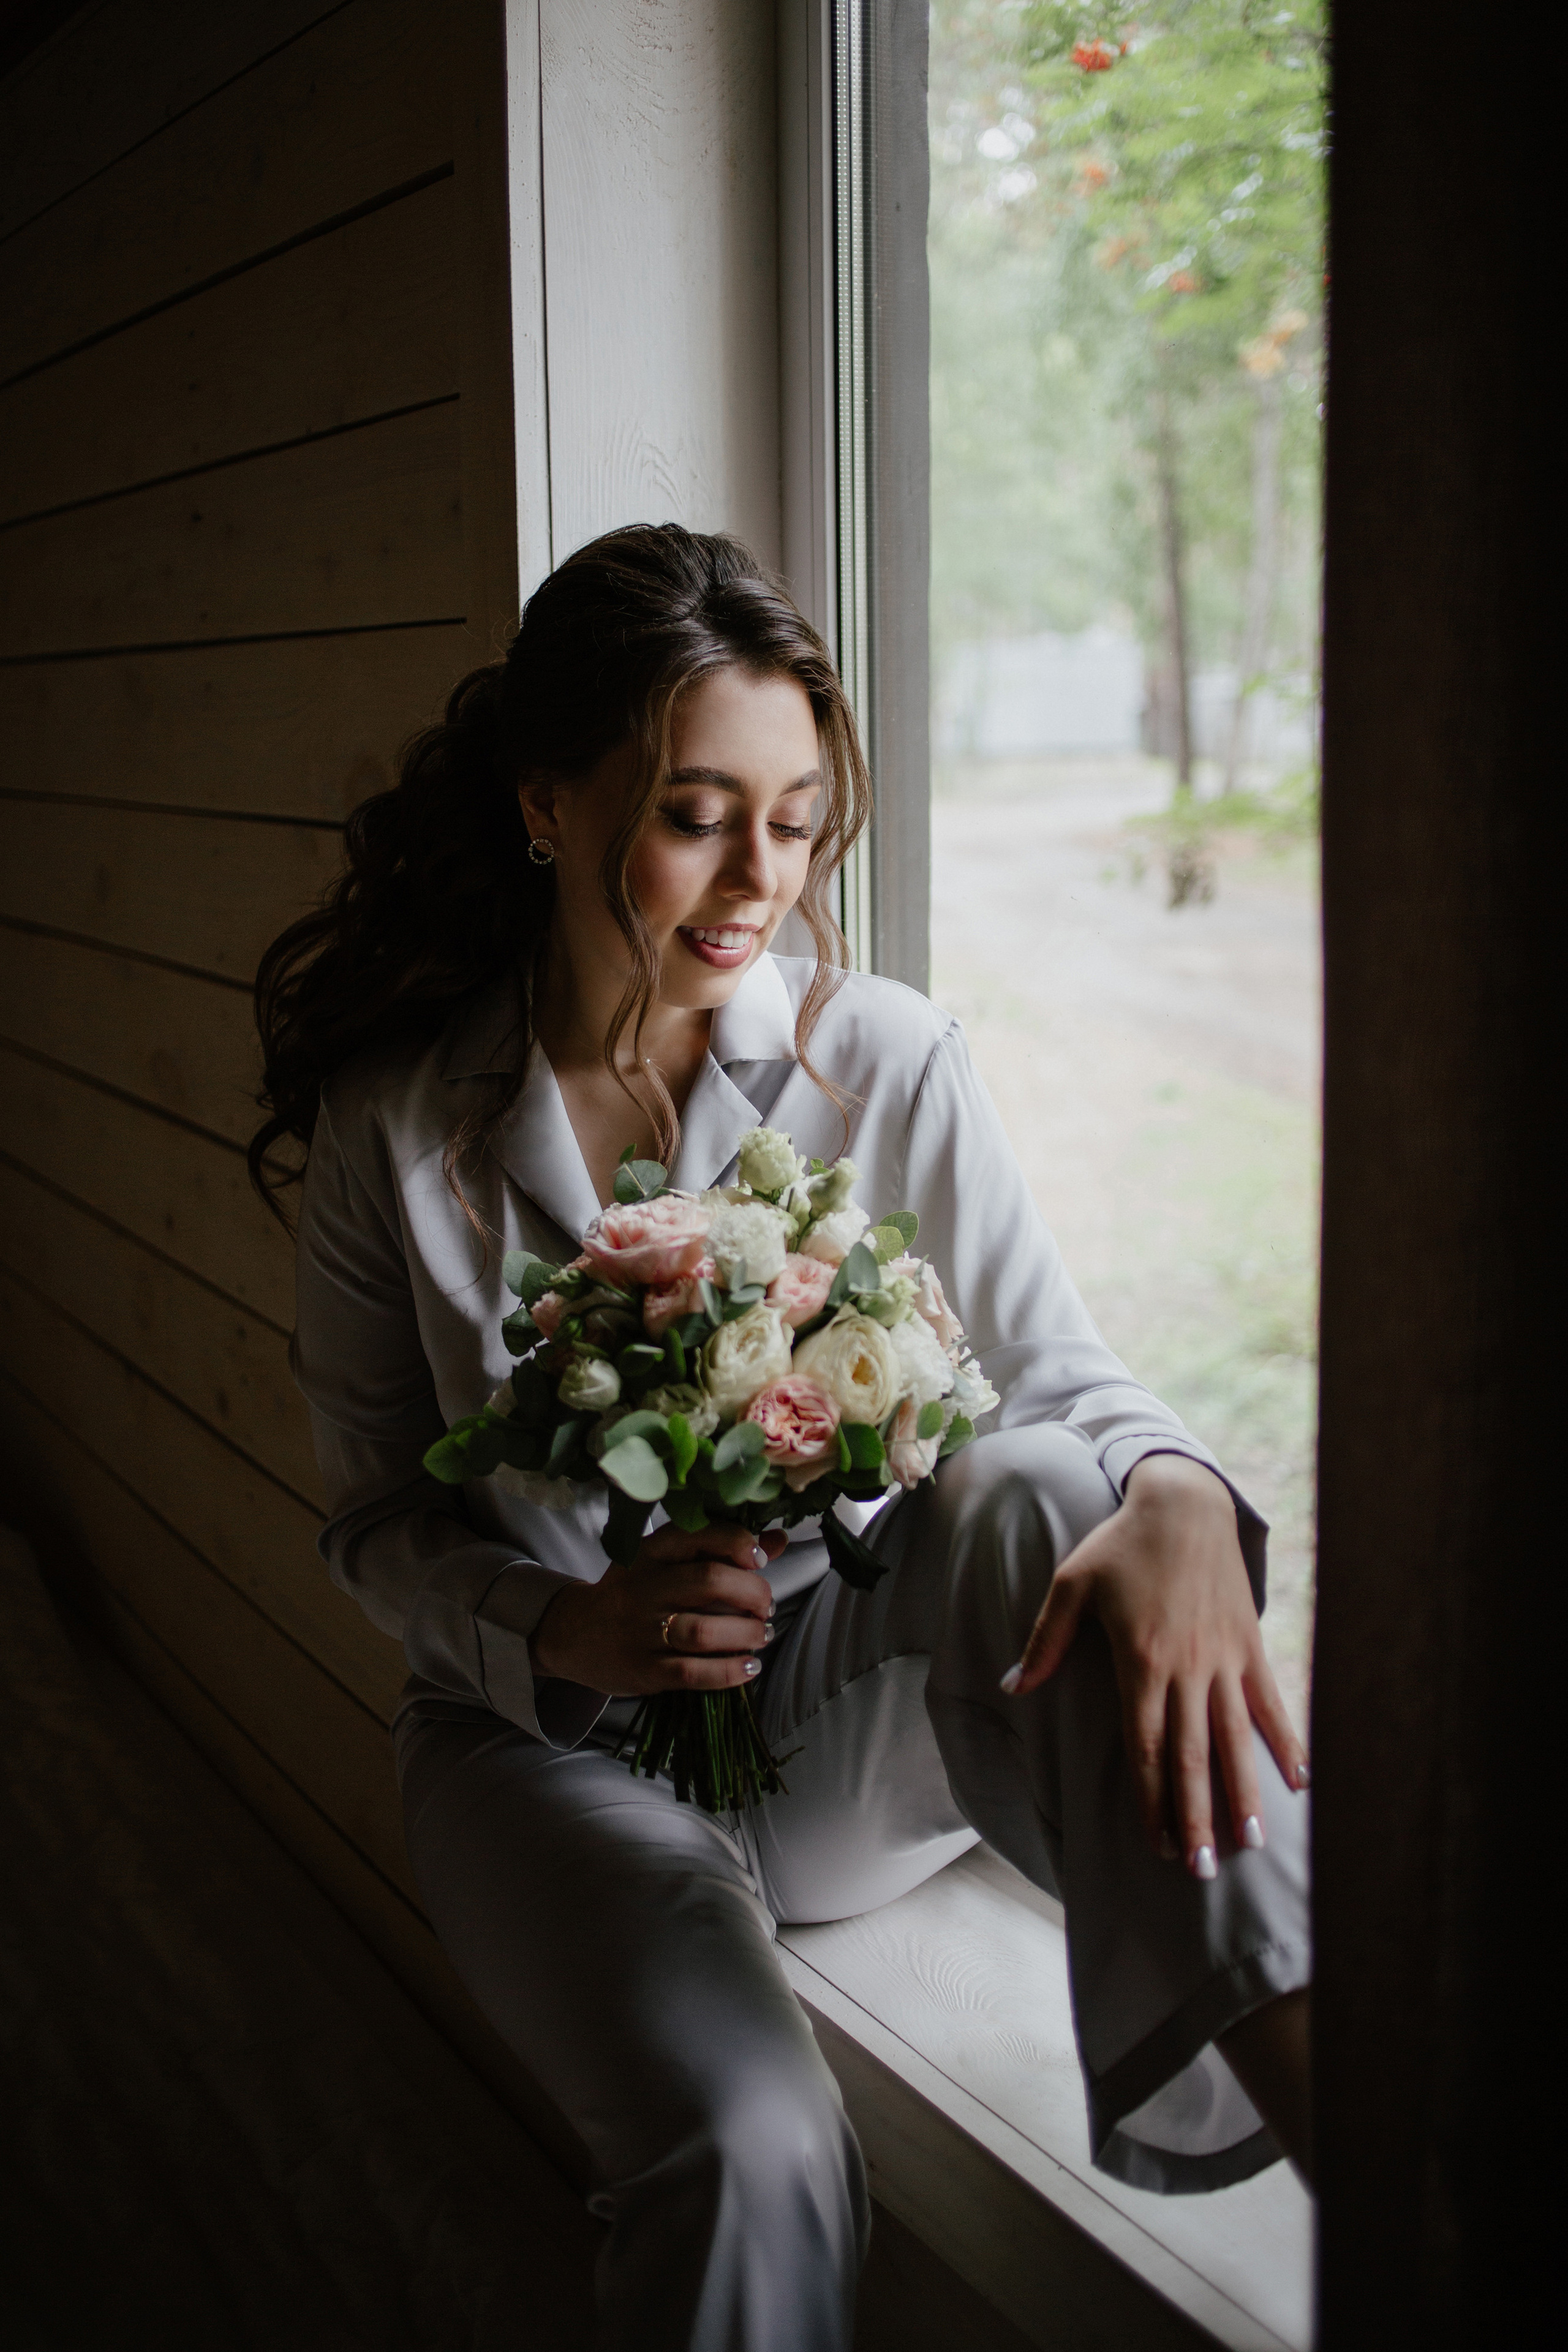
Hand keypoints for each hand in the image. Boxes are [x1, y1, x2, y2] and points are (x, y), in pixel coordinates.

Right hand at [531, 1522, 787, 1696]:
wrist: (574, 1633)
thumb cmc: (634, 1592)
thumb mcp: (667, 1561)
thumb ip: (721, 1549)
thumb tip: (778, 1539)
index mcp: (652, 1551)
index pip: (701, 1534)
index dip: (739, 1544)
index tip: (759, 1559)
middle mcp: (645, 1586)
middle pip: (710, 1582)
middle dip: (753, 1593)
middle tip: (764, 1605)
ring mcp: (642, 1630)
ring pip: (705, 1631)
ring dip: (746, 1634)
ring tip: (760, 1636)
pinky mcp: (644, 1669)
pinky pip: (694, 1673)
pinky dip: (730, 1671)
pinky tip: (749, 1666)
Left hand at [1006, 1455, 1307, 1876]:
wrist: (1184, 1502)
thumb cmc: (1121, 1544)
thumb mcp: (1071, 1584)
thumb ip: (1043, 1641)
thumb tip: (1012, 1687)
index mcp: (1141, 1659)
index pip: (1146, 1745)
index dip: (1150, 1798)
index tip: (1155, 1843)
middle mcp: (1188, 1667)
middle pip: (1193, 1755)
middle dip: (1197, 1815)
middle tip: (1201, 1868)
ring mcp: (1225, 1658)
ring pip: (1236, 1738)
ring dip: (1243, 1793)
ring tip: (1248, 1844)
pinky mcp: (1251, 1644)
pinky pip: (1270, 1702)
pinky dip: (1286, 1742)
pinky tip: (1300, 1782)